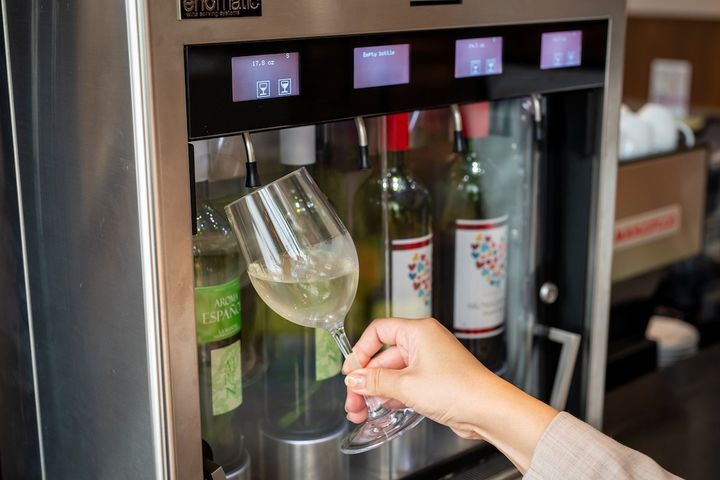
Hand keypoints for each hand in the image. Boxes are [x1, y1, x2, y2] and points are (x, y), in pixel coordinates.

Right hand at [343, 317, 557, 472]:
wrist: (489, 410)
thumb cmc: (458, 389)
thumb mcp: (407, 385)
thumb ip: (375, 381)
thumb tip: (354, 379)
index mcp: (418, 332)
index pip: (379, 331)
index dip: (361, 350)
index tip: (350, 371)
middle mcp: (424, 342)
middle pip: (383, 356)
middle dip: (366, 380)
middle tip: (353, 401)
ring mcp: (429, 362)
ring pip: (393, 373)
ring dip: (376, 391)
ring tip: (361, 412)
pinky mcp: (434, 380)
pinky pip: (405, 383)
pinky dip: (391, 395)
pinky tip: (380, 409)